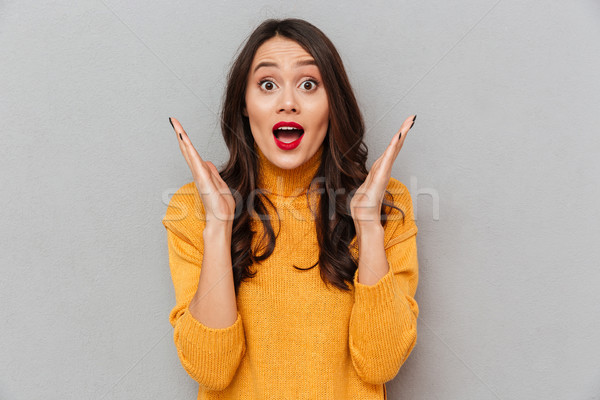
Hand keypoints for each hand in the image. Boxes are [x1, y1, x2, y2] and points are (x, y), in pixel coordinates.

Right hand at [169, 117, 235, 226]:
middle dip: (181, 135)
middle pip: (188, 150)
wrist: (221, 222)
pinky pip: (194, 161)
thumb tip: (207, 162)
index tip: (180, 128)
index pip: (193, 154)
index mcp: (203, 174)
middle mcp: (199, 174)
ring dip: (183, 138)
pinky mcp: (202, 180)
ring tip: (176, 125)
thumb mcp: (221, 186)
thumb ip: (213, 173)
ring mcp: (199, 176)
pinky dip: (189, 150)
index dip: (187, 141)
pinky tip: (184, 140)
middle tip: (173, 120)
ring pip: (189, 153)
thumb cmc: (221, 208)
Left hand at [350, 114, 415, 228]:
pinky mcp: (380, 178)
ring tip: (407, 124)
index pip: (388, 152)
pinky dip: (392, 149)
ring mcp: (383, 175)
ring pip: (392, 152)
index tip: (403, 126)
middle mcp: (383, 171)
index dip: (396, 139)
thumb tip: (366, 186)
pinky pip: (387, 160)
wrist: (365, 221)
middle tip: (411, 118)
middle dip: (402, 132)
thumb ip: (367, 186)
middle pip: (394, 148)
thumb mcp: (363, 192)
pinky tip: (397, 138)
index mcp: (379, 172)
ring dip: (400, 137)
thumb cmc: (363, 209)